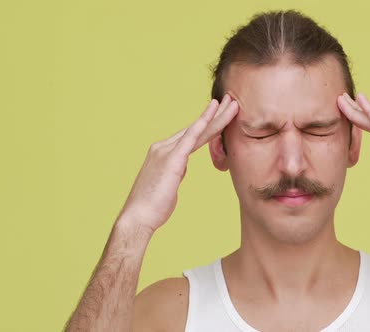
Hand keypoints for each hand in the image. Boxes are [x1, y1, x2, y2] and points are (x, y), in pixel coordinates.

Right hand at [117, 94, 238, 233]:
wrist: (137, 218)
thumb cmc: (152, 206)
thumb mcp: (168, 184)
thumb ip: (176, 172)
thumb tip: (182, 168)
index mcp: (164, 152)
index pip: (192, 135)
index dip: (209, 124)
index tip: (222, 113)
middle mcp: (163, 147)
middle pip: (196, 128)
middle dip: (216, 114)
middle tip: (232, 101)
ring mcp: (166, 151)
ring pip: (197, 131)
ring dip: (216, 117)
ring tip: (232, 104)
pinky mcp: (170, 160)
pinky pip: (188, 140)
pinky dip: (201, 127)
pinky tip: (212, 116)